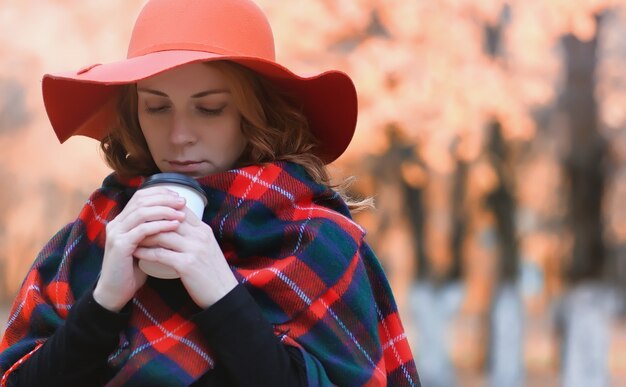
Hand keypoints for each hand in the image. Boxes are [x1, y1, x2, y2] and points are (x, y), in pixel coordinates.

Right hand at [94, 187, 185, 311]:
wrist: (116, 292)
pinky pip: (142, 230)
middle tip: (183, 202)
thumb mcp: (145, 245)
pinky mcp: (120, 245)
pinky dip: (160, 225)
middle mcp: (116, 223)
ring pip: (142, 212)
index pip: (140, 196)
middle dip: (164, 199)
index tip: (179, 196)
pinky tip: (174, 225)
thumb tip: (177, 217)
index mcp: (122, 220)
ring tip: (181, 214)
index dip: (160, 193)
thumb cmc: (133, 269)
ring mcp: (116, 233)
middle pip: (141, 200)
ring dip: (165, 211)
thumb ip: (153, 231)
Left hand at [133, 206, 237, 308]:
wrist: (224, 294)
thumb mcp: (207, 248)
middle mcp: (200, 236)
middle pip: (169, 219)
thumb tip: (176, 227)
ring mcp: (194, 250)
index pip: (181, 209)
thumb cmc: (212, 272)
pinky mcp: (187, 265)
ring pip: (163, 235)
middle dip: (149, 220)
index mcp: (204, 230)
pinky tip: (136, 253)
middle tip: (132, 224)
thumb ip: (194, 236)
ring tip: (131, 238)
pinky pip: (160, 254)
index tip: (146, 213)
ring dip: (144, 236)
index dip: (163, 208)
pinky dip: (146, 253)